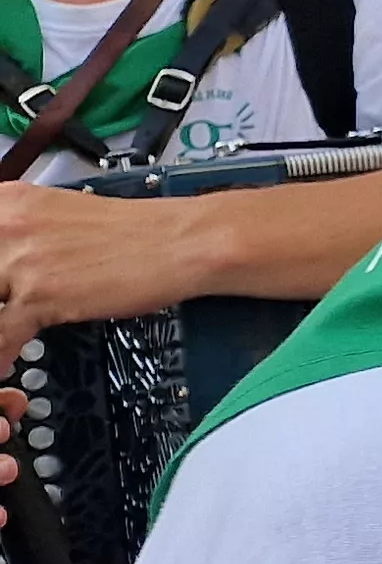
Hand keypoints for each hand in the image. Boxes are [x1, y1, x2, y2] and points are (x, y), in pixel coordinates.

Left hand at [0, 182, 195, 340]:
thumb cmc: (133, 234)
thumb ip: (17, 235)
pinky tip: (9, 361)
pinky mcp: (40, 293)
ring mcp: (21, 259)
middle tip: (5, 309)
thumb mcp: (57, 217)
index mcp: (6, 202)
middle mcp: (6, 224)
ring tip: (7, 339)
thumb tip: (4, 264)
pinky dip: (2, 357)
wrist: (181, 242)